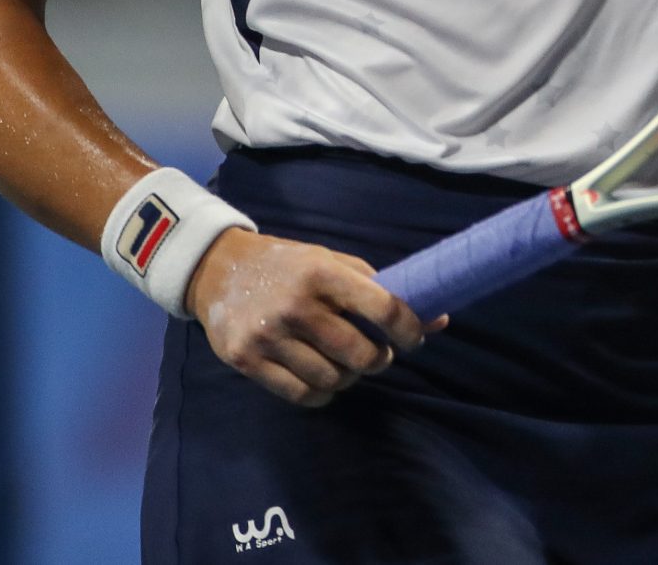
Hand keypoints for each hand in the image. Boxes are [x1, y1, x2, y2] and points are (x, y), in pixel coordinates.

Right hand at [185, 227, 436, 407]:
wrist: (218, 270)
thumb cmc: (289, 267)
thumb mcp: (333, 263)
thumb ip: (382, 288)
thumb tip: (439, 319)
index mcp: (323, 275)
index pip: (383, 308)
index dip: (410, 329)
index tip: (416, 338)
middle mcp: (296, 306)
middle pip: (359, 353)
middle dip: (380, 359)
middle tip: (378, 354)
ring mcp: (268, 336)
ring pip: (332, 378)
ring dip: (350, 377)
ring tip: (347, 364)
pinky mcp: (246, 361)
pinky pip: (301, 394)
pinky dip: (322, 393)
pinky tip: (324, 379)